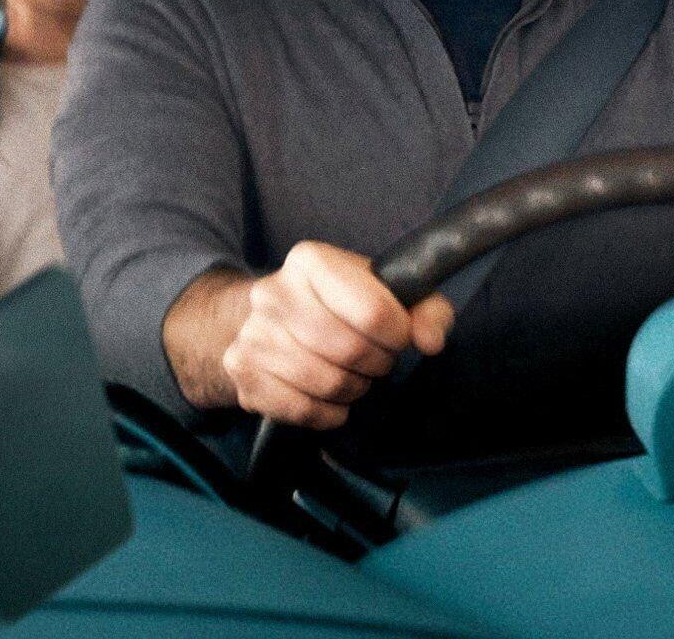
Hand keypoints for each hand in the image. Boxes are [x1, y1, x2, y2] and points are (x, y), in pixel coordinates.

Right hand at [221, 241, 453, 429]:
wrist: (265, 319)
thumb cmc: (337, 305)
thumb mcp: (387, 292)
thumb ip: (426, 309)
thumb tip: (430, 340)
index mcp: (310, 261)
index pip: (374, 312)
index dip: (398, 334)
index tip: (395, 335)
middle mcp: (273, 292)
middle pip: (352, 350)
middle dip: (376, 364)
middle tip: (373, 358)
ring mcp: (252, 334)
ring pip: (329, 384)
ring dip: (353, 389)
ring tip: (349, 374)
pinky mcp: (242, 372)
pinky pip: (304, 410)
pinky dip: (328, 413)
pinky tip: (326, 396)